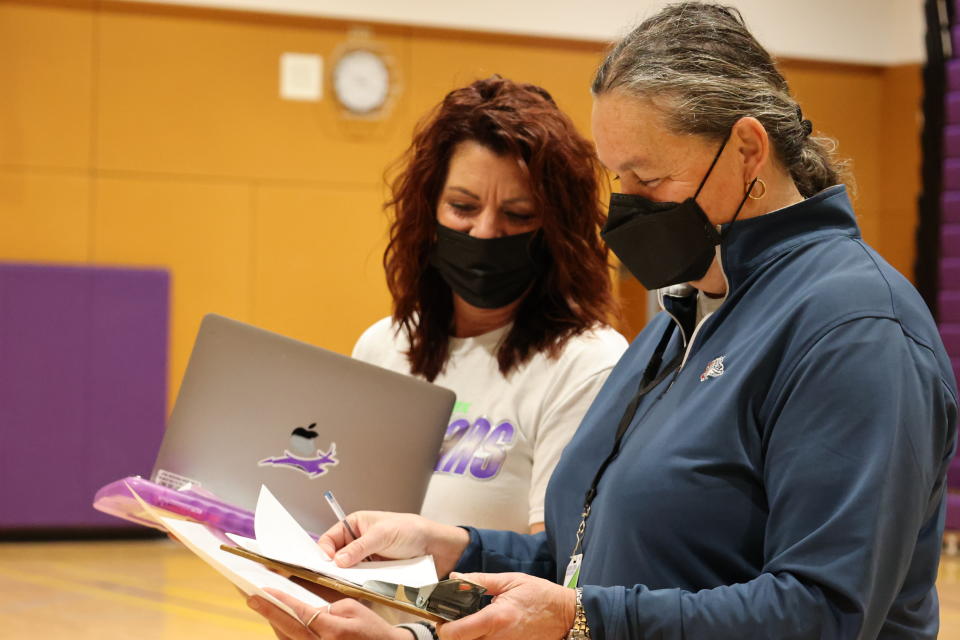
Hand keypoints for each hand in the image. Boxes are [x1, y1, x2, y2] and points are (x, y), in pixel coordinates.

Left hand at [248, 590, 410, 639]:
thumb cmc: (371, 628)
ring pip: (286, 639)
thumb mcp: (352, 608)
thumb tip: (300, 605)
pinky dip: (283, 631)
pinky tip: (276, 620)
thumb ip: (325, 606)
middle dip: (268, 612)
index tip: (262, 592)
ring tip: (259, 605)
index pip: (300, 614)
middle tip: (250, 597)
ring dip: (273, 622)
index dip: (280, 603)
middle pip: (287, 629)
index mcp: (335, 631)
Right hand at [318, 511, 469, 576]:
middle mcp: (357, 541)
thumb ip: (359, 547)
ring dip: (347, 576)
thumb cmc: (410, 530)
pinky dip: (358, 583)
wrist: (434, 546)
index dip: (325, 551)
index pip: (330, 539)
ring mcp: (365, 557)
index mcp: (355, 524)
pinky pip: (360, 579)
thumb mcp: (382, 535)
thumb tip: (338, 561)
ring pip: (347, 570)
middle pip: (336, 557)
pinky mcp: (374, 571)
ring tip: (350, 581)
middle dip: (335, 566)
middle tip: (336, 575)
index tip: (327, 564)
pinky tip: (359, 586)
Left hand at [437, 572, 575, 639]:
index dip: (443, 628)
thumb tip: (455, 578)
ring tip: (469, 624)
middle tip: (453, 620)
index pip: (456, 633)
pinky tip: (485, 630)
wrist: (566, 615)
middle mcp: (499, 639)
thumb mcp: (510, 581)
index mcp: (496, 619)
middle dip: (452, 634)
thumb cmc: (540, 595)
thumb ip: (480, 581)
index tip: (442, 618)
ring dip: (466, 638)